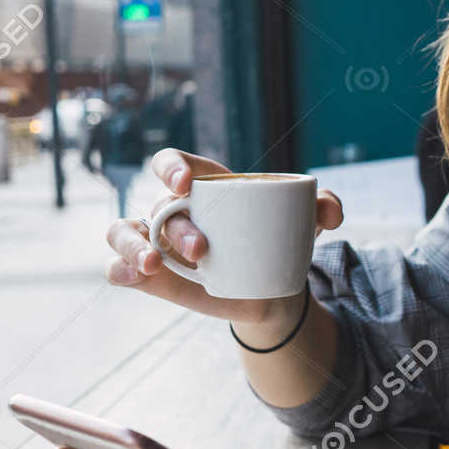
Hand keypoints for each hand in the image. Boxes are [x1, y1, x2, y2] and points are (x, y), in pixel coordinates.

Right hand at [103, 146, 344, 327]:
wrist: (273, 287)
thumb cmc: (280, 238)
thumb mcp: (305, 222)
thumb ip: (324, 206)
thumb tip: (330, 210)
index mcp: (203, 186)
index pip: (173, 162)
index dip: (171, 167)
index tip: (185, 184)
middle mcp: (172, 210)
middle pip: (158, 207)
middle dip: (177, 227)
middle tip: (204, 250)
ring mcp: (156, 242)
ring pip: (123, 233)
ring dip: (132, 246)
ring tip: (152, 264)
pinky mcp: (151, 276)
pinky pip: (120, 268)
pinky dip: (118, 269)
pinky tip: (131, 275)